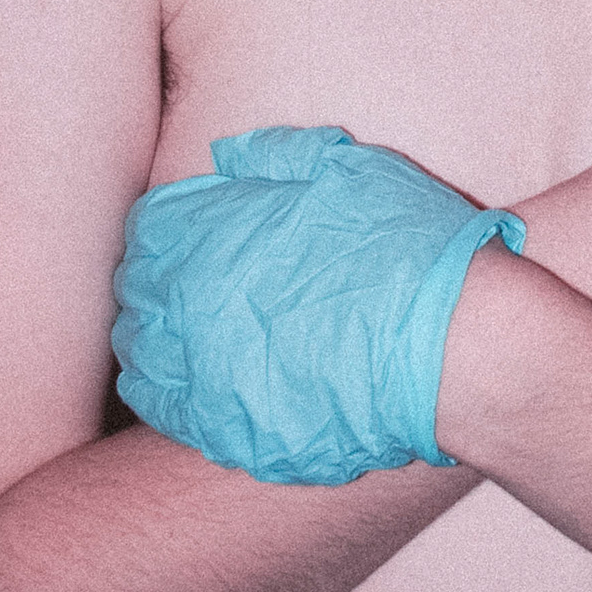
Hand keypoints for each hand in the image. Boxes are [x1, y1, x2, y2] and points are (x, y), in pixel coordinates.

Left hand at [113, 125, 524, 484]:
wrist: (453, 347)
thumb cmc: (408, 248)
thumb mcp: (348, 169)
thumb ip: (278, 156)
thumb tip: (229, 157)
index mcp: (217, 236)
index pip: (152, 226)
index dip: (170, 223)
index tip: (188, 229)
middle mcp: (198, 308)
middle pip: (138, 291)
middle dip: (155, 278)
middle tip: (187, 278)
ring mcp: (211, 377)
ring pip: (143, 357)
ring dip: (155, 338)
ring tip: (187, 331)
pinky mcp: (235, 435)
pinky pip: (170, 414)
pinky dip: (172, 393)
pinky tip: (197, 381)